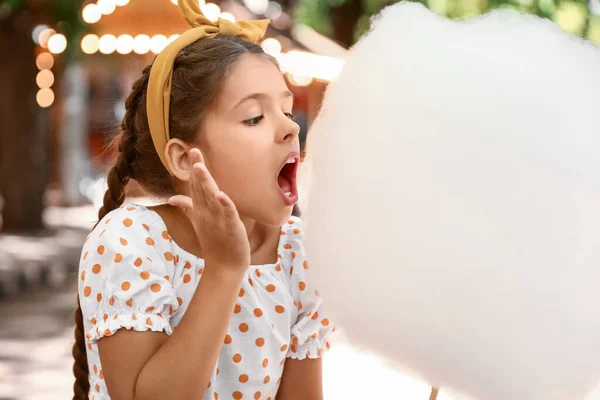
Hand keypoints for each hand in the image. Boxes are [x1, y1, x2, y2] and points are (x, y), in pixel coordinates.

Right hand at [169, 148, 249, 271]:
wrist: (224, 267)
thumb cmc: (215, 243)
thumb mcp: (199, 223)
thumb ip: (187, 208)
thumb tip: (172, 198)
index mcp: (201, 211)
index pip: (195, 186)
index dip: (195, 169)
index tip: (192, 150)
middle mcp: (207, 213)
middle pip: (201, 188)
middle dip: (198, 170)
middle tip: (194, 151)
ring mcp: (217, 220)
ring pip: (210, 198)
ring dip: (206, 183)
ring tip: (200, 167)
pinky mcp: (231, 227)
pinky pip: (227, 213)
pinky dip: (224, 204)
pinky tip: (220, 194)